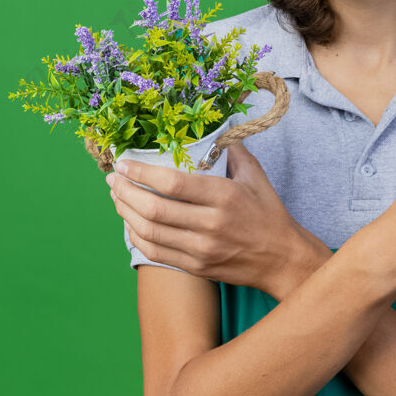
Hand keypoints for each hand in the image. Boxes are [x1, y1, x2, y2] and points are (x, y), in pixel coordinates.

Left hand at [109, 139, 307, 295]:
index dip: (141, 173)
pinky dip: (137, 236)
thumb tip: (213, 129)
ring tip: (117, 197)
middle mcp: (210, 224)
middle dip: (125, 192)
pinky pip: (156, 252)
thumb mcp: (255, 176)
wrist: (282, 259)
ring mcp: (201, 249)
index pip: (172, 184)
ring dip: (126, 213)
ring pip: (150, 232)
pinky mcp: (196, 266)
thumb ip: (232, 151)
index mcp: (224, 196)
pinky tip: (131, 222)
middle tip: (113, 179)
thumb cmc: (268, 213)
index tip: (123, 164)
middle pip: (154, 209)